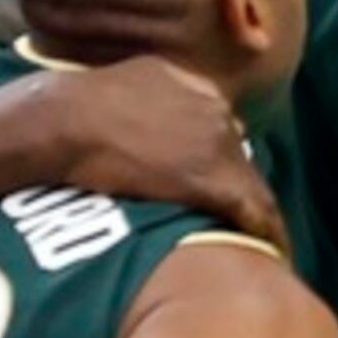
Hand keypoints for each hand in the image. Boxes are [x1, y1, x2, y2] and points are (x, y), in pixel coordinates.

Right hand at [43, 57, 285, 251]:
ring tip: (268, 244)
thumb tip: (143, 119)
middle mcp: (215, 110)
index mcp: (194, 88)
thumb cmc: (75, 109)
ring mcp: (218, 144)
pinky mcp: (215, 178)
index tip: (220, 186)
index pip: (219, 131)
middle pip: (239, 157)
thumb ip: (149, 99)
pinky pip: (253, 209)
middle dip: (240, 186)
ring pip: (252, 184)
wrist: (65, 120)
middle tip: (243, 221)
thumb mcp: (125, 86)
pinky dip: (266, 231)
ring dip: (257, 212)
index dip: (219, 161)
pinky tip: (273, 251)